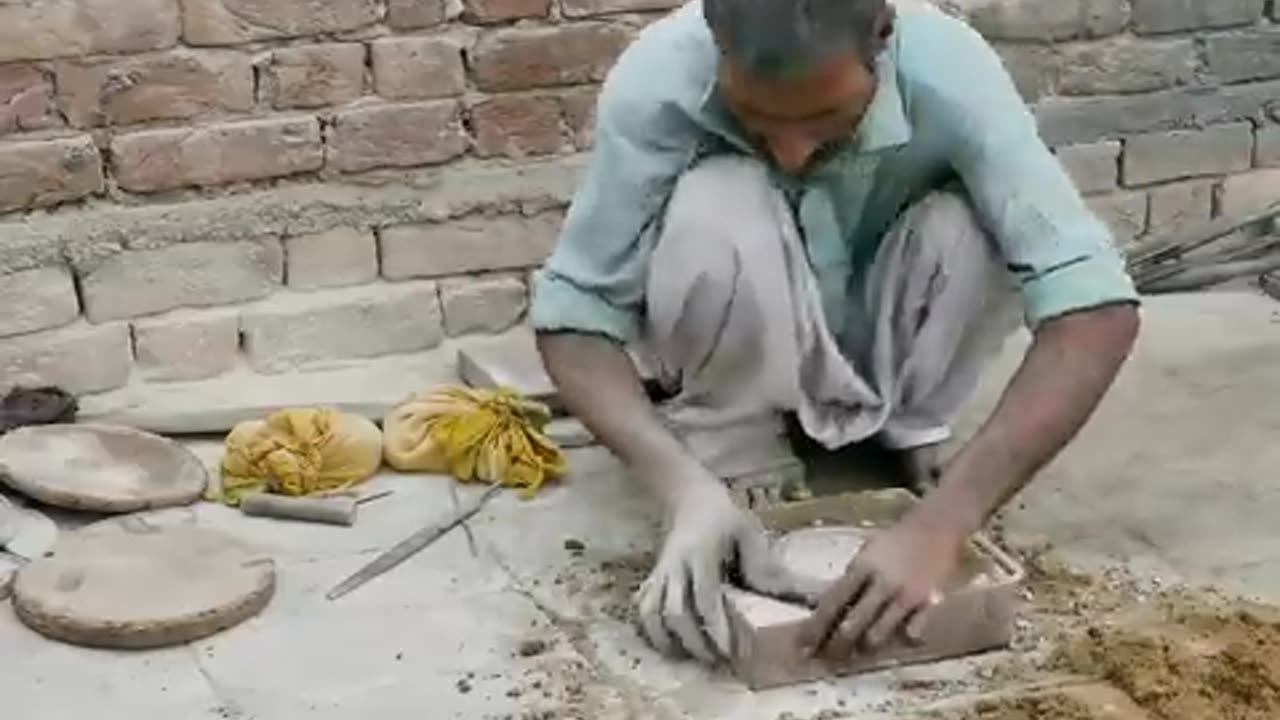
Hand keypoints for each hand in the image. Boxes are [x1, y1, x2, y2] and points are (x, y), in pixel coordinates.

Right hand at [634, 476, 822, 664]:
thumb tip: (805, 596)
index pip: (704, 597)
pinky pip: (643, 608)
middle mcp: (676, 565)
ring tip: (689, 658)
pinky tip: (668, 644)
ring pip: (652, 612)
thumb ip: (767, 568)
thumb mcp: (750, 535)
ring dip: (668, 640)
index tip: (728, 650)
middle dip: (693, 642)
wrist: (690, 496)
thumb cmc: (725, 519)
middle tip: (716, 661)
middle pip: (675, 611)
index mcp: (701, 554)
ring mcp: (660, 572)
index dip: (715, 626)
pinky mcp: (652, 577)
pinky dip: (652, 630)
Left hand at [796, 509, 968, 660]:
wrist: (936, 526)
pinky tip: (897, 640)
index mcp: (862, 567)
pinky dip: (902, 639)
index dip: (816, 626)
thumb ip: (852, 579)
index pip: (833, 602)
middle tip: (827, 658)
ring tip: (857, 653)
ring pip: (879, 634)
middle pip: (853, 623)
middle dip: (837, 645)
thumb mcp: (866, 552)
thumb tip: (827, 606)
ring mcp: (907, 595)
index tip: (803, 644)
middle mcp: (883, 583)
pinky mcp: (929, 603)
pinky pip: (913, 633)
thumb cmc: (895, 541)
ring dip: (865, 647)